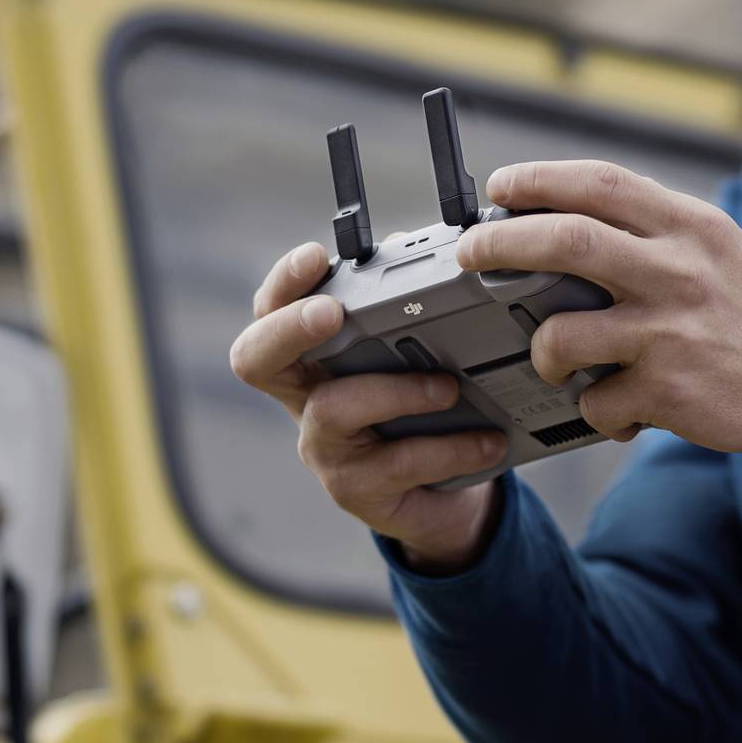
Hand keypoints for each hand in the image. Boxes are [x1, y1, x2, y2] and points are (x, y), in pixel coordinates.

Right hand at [226, 241, 508, 571]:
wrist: (441, 496)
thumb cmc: (420, 414)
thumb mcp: (412, 359)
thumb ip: (403, 306)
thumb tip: (409, 246)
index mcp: (313, 360)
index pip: (270, 312)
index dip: (283, 284)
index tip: (315, 257)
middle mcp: (305, 402)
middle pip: (255, 360)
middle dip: (289, 328)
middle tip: (331, 312)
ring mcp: (324, 450)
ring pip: (334, 409)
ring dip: (397, 390)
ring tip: (449, 387)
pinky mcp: (356, 491)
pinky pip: (397, 462)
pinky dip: (449, 447)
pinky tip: (487, 441)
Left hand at [457, 160, 741, 460]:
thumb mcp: (717, 248)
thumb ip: (653, 230)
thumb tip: (567, 216)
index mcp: (688, 226)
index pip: (598, 183)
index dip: (537, 181)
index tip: (500, 189)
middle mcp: (678, 270)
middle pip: (564, 240)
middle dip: (499, 243)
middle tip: (471, 255)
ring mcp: (670, 332)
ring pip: (562, 333)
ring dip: (542, 350)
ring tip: (552, 358)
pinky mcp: (668, 390)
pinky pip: (595, 399)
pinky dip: (591, 407)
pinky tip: (613, 407)